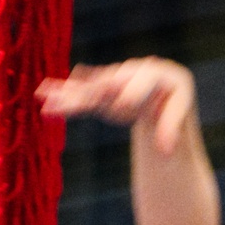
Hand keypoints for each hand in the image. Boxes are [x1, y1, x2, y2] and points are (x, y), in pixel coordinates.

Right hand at [37, 59, 196, 154]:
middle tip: (85, 98)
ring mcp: (116, 80)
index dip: (135, 91)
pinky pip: (82, 92)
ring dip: (70, 94)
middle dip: (97, 91)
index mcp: (162, 76)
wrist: (161, 92)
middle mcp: (136, 72)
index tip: (123, 104)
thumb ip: (171, 131)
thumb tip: (165, 152)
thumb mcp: (178, 119)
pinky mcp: (102, 90)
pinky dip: (65, 94)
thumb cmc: (174, 109)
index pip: (147, 80)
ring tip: (48, 98)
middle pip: (114, 82)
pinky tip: (45, 92)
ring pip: (92, 88)